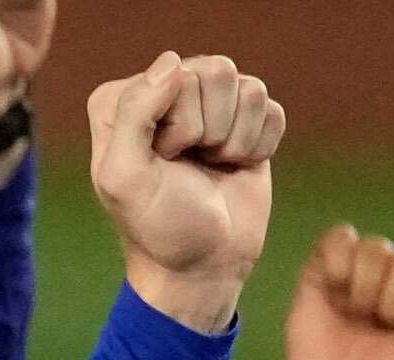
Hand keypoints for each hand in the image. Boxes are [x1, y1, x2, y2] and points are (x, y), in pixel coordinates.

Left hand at [89, 52, 284, 334]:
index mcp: (121, 100)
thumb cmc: (158, 225)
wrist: (203, 263)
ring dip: (236, 140)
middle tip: (189, 165)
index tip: (162, 161)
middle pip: (216, 72)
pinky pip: (273, 110)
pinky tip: (235, 167)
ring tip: (211, 166)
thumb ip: (133, 113)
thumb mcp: (126, 178)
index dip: (180, 124)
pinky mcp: (246, 121)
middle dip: (210, 130)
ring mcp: (207, 104)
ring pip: (249, 88)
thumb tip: (173, 62)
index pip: (176, 75)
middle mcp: (163, 92)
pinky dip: (260, 146)